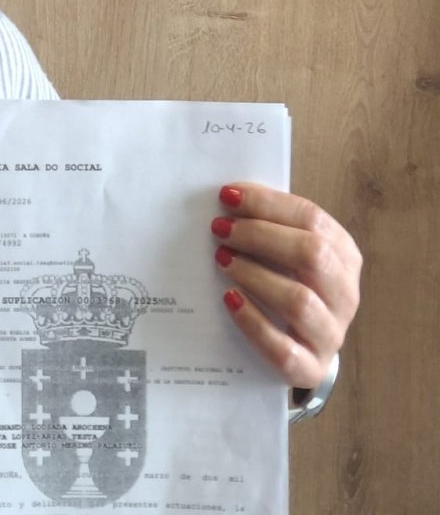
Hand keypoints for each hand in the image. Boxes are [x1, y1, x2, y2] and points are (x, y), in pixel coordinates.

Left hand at [213, 183, 360, 389]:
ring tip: (222, 260)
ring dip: (254, 275)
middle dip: (260, 235)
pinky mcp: (310, 369)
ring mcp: (331, 335)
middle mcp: (345, 294)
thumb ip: (270, 224)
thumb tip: (230, 196)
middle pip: (311, 254)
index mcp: (343, 256)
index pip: (312, 218)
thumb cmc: (289, 284)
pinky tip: (230, 300)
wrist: (302, 349)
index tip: (227, 196)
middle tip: (220, 229)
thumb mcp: (289, 251)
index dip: (268, 204)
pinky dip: (253, 322)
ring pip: (299, 300)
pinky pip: (283, 349)